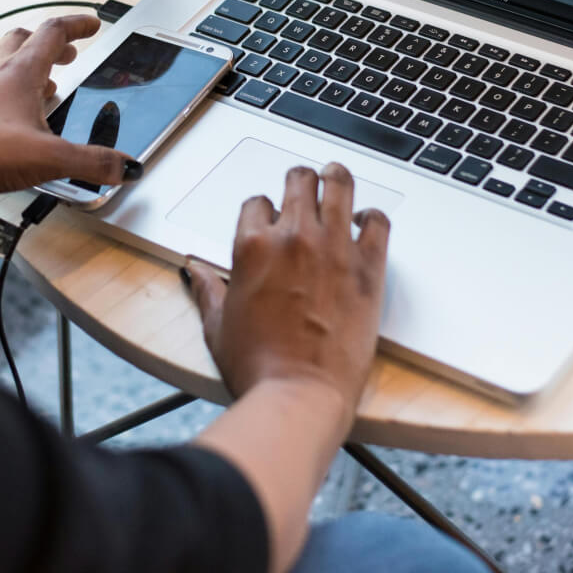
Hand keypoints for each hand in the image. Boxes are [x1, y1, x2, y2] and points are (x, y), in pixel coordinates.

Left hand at [0, 14, 137, 204]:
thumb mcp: (50, 159)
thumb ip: (92, 163)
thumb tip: (125, 166)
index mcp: (21, 72)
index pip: (54, 32)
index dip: (77, 25)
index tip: (92, 24)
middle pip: (23, 40)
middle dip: (49, 44)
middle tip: (67, 55)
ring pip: (1, 62)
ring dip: (25, 67)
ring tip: (43, 87)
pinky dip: (3, 92)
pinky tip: (9, 117)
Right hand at [185, 163, 389, 422]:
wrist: (299, 394)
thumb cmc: (258, 366)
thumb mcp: (217, 325)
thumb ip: (207, 289)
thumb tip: (193, 270)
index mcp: (252, 245)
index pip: (257, 202)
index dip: (264, 211)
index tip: (271, 222)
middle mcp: (293, 237)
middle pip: (299, 180)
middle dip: (300, 181)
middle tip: (305, 188)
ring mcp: (334, 248)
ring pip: (339, 185)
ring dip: (336, 178)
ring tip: (336, 179)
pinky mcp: (368, 267)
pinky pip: (378, 222)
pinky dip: (373, 217)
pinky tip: (367, 222)